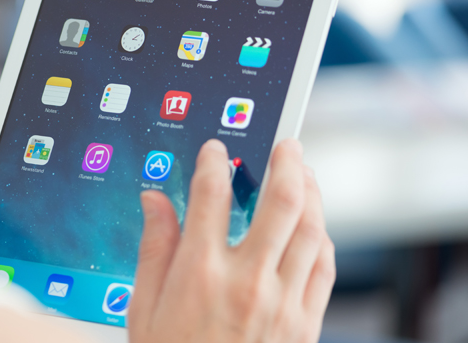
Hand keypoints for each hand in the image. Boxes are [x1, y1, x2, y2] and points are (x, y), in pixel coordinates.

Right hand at [129, 139, 334, 342]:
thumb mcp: (143, 306)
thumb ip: (154, 246)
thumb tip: (154, 200)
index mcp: (199, 273)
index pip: (211, 195)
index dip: (213, 162)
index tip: (215, 150)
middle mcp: (246, 280)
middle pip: (281, 202)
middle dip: (287, 162)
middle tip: (287, 143)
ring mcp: (281, 302)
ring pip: (311, 230)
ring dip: (312, 194)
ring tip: (305, 175)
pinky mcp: (304, 324)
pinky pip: (323, 268)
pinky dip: (322, 239)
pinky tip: (314, 226)